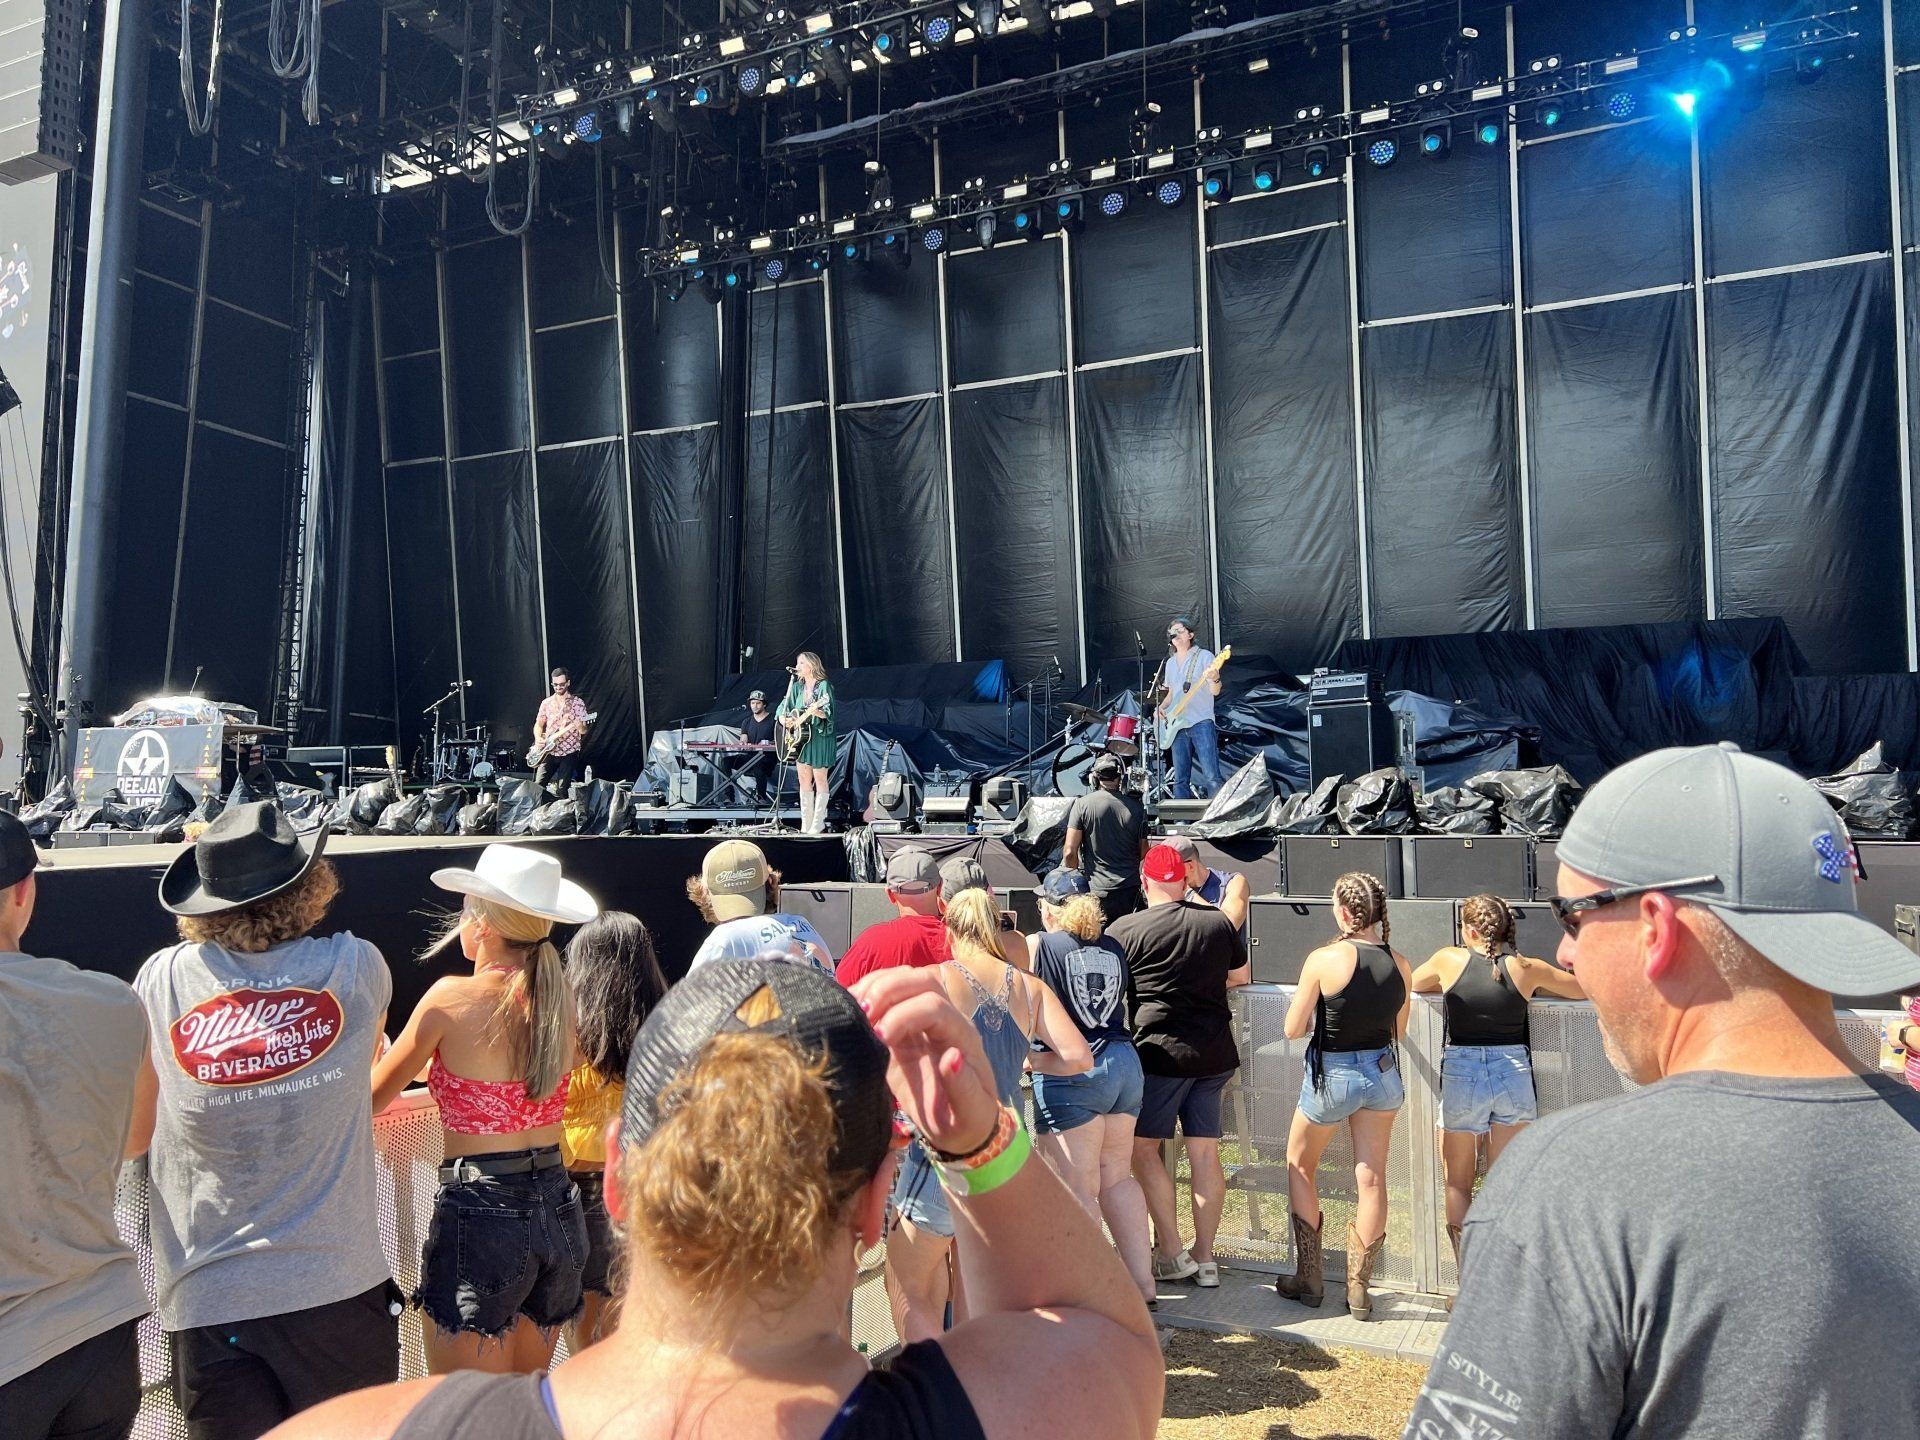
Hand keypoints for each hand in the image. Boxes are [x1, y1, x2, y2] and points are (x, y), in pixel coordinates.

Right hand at [853, 968, 998, 1156]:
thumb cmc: (965, 1121)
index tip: (880, 1038)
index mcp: (962, 1037)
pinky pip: (886, 998)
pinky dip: (865, 994)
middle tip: (860, 1012)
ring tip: (850, 1008)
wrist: (960, 1126)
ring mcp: (922, 1021)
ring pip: (903, 980)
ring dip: (874, 986)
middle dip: (888, 989)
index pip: (934, 1006)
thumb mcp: (969, 1113)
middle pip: (921, 981)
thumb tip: (951, 1056)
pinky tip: (848, 1009)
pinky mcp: (901, 1029)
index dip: (905, 1014)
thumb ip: (962, 1087)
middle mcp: (945, 1021)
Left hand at [1886, 1018, 1912, 1050]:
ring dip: (1894, 1040)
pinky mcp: (1891, 1044)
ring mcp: (1889, 1037)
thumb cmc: (1909, 1027)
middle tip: (1900, 1036)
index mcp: (1891, 1023)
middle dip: (1894, 1034)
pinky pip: (1893, 1045)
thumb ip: (1905, 1022)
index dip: (1895, 1028)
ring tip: (1900, 1041)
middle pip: (1889, 1032)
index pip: (1891, 1025)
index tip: (1899, 1030)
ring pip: (1890, 1039)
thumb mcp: (1908, 1022)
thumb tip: (1906, 1021)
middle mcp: (1888, 1030)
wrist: (1909, 1036)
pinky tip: (1900, 1044)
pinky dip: (1896, 1045)